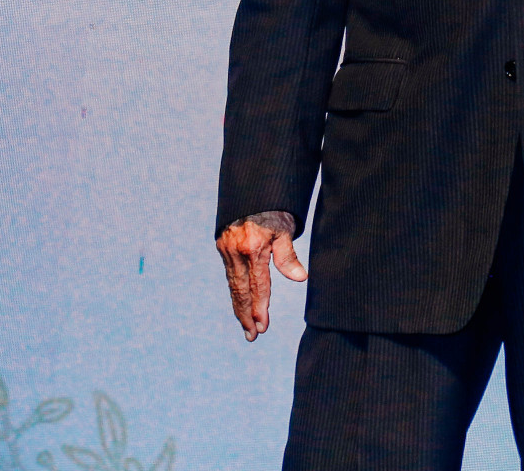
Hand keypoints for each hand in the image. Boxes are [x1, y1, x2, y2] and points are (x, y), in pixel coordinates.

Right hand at [216, 210, 303, 340]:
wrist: (252, 189)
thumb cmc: (274, 209)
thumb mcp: (285, 229)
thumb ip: (288, 255)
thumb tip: (300, 278)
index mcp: (253, 248)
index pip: (257, 285)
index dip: (260, 307)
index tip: (262, 326)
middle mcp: (236, 252)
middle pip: (241, 291)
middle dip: (247, 315)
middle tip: (253, 335)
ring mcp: (227, 250)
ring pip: (233, 285)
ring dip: (240, 308)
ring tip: (247, 327)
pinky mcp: (223, 247)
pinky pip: (230, 275)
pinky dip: (234, 292)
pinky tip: (239, 304)